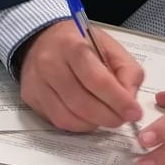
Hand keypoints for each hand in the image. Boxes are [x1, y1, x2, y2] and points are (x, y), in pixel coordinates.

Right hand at [18, 21, 144, 131]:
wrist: (40, 38)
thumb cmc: (79, 43)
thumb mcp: (109, 47)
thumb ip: (127, 71)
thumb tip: (130, 101)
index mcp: (73, 45)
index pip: (97, 80)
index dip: (118, 100)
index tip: (134, 112)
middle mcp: (50, 63)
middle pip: (82, 102)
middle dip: (109, 117)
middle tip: (122, 118)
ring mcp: (37, 82)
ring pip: (68, 117)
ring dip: (93, 123)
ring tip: (105, 117)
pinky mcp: (30, 97)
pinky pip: (57, 121)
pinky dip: (78, 125)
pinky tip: (87, 117)